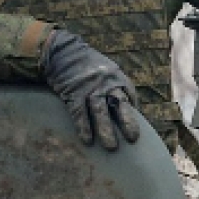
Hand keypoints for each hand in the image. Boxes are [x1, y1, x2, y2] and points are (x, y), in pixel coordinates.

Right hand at [40, 28, 142, 149]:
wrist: (62, 51)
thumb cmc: (86, 64)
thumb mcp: (107, 69)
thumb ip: (116, 85)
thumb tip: (128, 105)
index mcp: (116, 76)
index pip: (130, 96)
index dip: (134, 112)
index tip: (136, 127)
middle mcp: (106, 82)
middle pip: (119, 104)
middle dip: (127, 122)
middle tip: (132, 139)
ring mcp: (89, 87)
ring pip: (100, 111)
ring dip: (106, 130)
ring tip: (111, 147)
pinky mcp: (73, 93)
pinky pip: (79, 113)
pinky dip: (84, 127)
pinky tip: (87, 140)